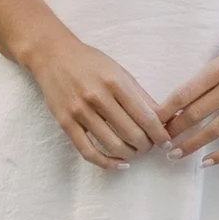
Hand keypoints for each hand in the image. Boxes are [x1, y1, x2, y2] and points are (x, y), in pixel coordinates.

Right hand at [23, 26, 168, 167]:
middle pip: (132, 133)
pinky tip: (118, 164)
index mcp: (115, 82)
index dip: (159, 134)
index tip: (166, 142)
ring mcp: (79, 111)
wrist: (52, 55)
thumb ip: (140, 95)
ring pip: (113, 145)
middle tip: (149, 146)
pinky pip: (88, 151)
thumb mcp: (119, 72)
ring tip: (135, 152)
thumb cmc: (90, 62)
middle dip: (146, 145)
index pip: (145, 116)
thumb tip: (162, 119)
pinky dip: (106, 163)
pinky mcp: (65, 123)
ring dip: (130, 154)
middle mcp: (97, 97)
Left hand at [161, 26, 218, 164]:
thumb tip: (178, 105)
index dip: (165, 111)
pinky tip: (206, 162)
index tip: (151, 122)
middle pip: (196, 114)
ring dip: (191, 145)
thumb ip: (205, 80)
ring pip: (214, 130)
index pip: (184, 93)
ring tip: (174, 154)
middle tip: (158, 142)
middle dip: (173, 131)